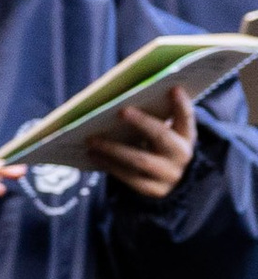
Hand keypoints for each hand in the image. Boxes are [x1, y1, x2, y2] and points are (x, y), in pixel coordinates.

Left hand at [85, 82, 194, 199]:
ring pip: (140, 160)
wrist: (168, 180)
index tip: (173, 88)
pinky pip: (129, 177)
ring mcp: (168, 175)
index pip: (186, 117)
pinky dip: (109, 165)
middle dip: (142, 122)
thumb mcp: (164, 132)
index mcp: (186, 136)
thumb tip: (122, 99)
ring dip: (113, 148)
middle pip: (161, 136)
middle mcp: (181, 155)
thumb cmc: (159, 146)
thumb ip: (154, 117)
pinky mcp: (153, 190)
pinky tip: (94, 155)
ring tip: (91, 140)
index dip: (181, 104)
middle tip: (121, 111)